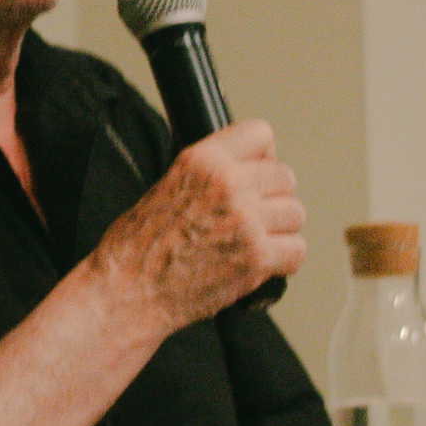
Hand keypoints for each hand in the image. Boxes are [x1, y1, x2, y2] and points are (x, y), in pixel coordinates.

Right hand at [93, 122, 303, 329]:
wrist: (127, 291)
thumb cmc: (138, 246)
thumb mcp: (168, 184)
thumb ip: (211, 171)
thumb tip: (249, 170)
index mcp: (203, 160)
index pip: (260, 134)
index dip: (262, 156)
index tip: (258, 171)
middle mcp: (229, 185)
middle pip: (285, 177)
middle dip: (272, 197)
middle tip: (251, 216)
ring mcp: (247, 221)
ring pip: (295, 213)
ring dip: (280, 229)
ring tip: (252, 241)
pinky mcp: (258, 258)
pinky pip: (297, 250)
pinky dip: (284, 260)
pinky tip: (260, 262)